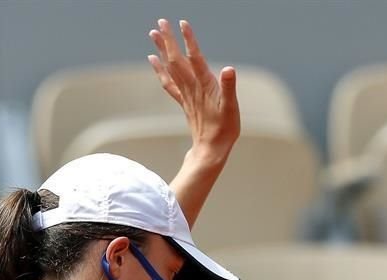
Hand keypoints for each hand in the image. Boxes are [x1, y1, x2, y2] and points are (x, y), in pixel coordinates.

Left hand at [148, 18, 240, 165]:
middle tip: (160, 22)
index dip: (188, 40)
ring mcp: (186, 94)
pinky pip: (169, 82)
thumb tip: (228, 69)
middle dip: (168, 40)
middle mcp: (192, 87)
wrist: (211, 150)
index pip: (195, 58)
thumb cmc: (224, 130)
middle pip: (176, 60)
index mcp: (205, 85)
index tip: (182, 23)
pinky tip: (154, 60)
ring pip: (170, 68)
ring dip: (162, 50)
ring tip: (154, 34)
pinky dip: (160, 70)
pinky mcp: (184, 101)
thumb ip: (229, 88)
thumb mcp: (232, 108)